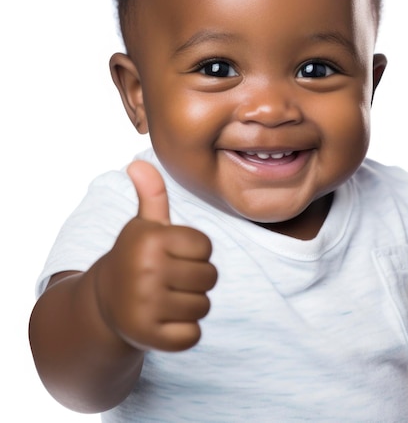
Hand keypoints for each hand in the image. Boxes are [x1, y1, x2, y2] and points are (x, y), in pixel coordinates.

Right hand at [94, 160, 217, 350]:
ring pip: (203, 306)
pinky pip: (193, 335)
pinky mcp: (148, 339)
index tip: (172, 254)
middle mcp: (145, 271)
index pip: (206, 246)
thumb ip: (151, 194)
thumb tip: (137, 163)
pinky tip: (163, 321)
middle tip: (170, 279)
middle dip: (196, 278)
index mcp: (149, 240)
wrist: (103, 304)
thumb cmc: (135, 256)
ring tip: (166, 298)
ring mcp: (145, 307)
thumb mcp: (143, 225)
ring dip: (191, 304)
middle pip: (209, 276)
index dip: (194, 251)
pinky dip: (184, 331)